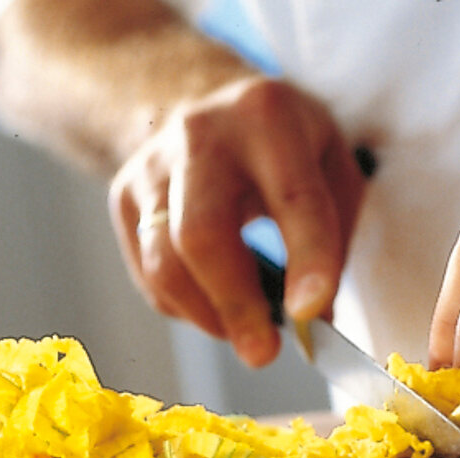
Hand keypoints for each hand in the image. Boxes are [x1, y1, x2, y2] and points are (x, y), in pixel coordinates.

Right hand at [108, 76, 364, 366]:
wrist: (200, 101)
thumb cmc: (281, 145)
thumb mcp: (330, 162)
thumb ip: (335, 235)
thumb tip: (315, 319)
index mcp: (267, 116)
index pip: (291, 197)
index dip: (306, 259)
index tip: (310, 314)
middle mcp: (200, 134)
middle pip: (202, 233)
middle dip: (234, 304)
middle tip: (263, 354)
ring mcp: (151, 167)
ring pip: (164, 262)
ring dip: (208, 315)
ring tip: (245, 334)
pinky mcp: (123, 198)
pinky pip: (148, 274)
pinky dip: (185, 306)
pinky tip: (214, 303)